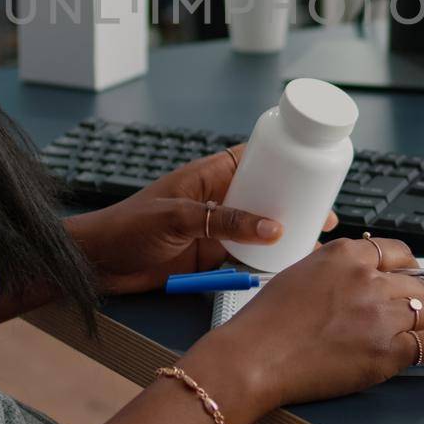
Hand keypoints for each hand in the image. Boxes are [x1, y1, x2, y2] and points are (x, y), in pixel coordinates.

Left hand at [65, 145, 339, 295]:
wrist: (97, 264)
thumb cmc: (127, 226)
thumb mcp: (177, 218)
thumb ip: (223, 221)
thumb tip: (273, 227)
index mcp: (208, 175)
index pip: (253, 158)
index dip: (283, 158)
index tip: (313, 164)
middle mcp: (216, 199)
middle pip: (265, 194)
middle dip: (295, 202)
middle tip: (326, 213)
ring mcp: (215, 228)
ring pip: (259, 227)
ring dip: (285, 233)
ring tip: (316, 241)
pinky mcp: (210, 257)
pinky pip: (246, 256)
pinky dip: (266, 261)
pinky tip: (287, 266)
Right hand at [180, 236, 423, 410]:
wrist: (254, 357)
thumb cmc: (265, 321)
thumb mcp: (300, 274)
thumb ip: (334, 271)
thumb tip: (356, 278)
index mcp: (346, 254)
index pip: (396, 253)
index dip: (412, 267)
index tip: (420, 275)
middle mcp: (369, 278)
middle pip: (420, 283)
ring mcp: (382, 314)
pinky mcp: (387, 349)